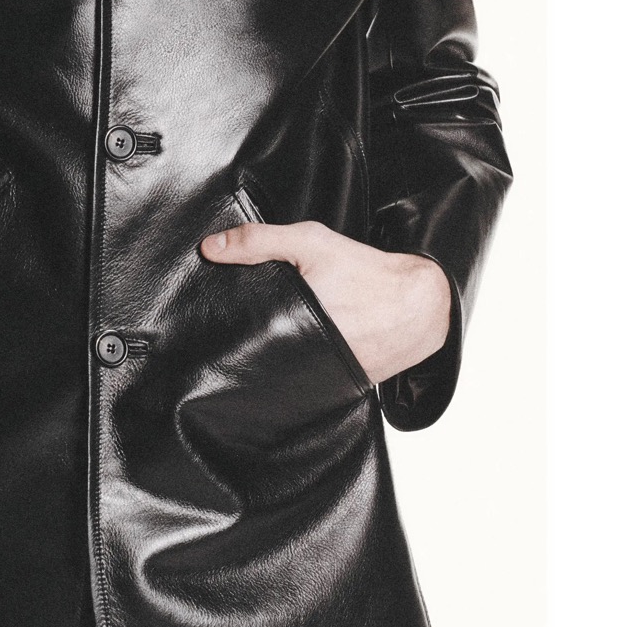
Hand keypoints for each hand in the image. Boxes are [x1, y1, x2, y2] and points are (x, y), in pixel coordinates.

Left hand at [199, 219, 451, 384]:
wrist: (420, 305)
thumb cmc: (365, 271)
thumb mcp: (311, 242)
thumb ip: (258, 241)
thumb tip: (210, 248)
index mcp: (295, 322)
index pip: (244, 339)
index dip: (224, 335)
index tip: (205, 330)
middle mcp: (307, 355)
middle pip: (259, 357)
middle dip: (242, 350)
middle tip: (222, 343)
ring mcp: (323, 375)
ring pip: (279, 373)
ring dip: (268, 363)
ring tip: (249, 354)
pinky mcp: (339, 385)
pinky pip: (306, 379)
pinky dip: (295, 370)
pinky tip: (288, 360)